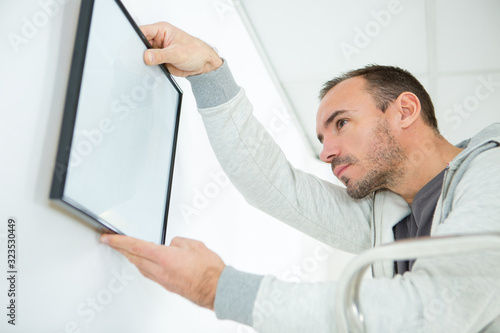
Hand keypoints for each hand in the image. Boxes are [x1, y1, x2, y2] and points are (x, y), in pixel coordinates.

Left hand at [100, 234, 224, 309]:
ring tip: (126, 250)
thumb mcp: (195, 245)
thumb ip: (179, 242)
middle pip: (133, 258)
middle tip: (110, 242)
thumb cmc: (210, 270)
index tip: (107, 238)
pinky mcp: (167, 286)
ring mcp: (163, 280)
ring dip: (131, 257)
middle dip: (120, 248)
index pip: (135, 246)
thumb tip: (172, 245)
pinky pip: (149, 273)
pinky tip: (144, 262)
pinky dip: (142, 265)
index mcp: (165, 257)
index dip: (119, 241)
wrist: (217, 290)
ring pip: (140, 267)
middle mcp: (160, 270)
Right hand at [140, 22, 222, 76]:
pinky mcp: (160, 61)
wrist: (204, 63)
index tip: (131, 49)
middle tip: (139, 60)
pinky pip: (150, 65)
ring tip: (147, 66)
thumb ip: (160, 55)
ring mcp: (159, 51)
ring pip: (144, 56)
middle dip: (138, 53)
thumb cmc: (196, 52)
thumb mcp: (177, 53)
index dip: (135, 39)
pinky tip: (151, 71)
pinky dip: (149, 69)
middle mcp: (159, 39)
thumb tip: (147, 57)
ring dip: (144, 62)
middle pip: (141, 44)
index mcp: (162, 30)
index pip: (143, 31)